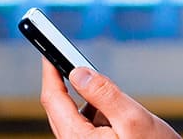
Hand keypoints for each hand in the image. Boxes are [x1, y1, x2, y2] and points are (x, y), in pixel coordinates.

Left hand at [40, 58, 180, 138]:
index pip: (53, 99)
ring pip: (73, 117)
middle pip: (59, 108)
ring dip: (86, 102)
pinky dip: (95, 114)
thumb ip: (105, 94)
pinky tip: (115, 116)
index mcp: (77, 138)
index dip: (50, 72)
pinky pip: (84, 126)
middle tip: (75, 62)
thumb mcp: (133, 118)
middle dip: (67, 84)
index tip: (48, 52)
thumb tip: (80, 73)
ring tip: (114, 102)